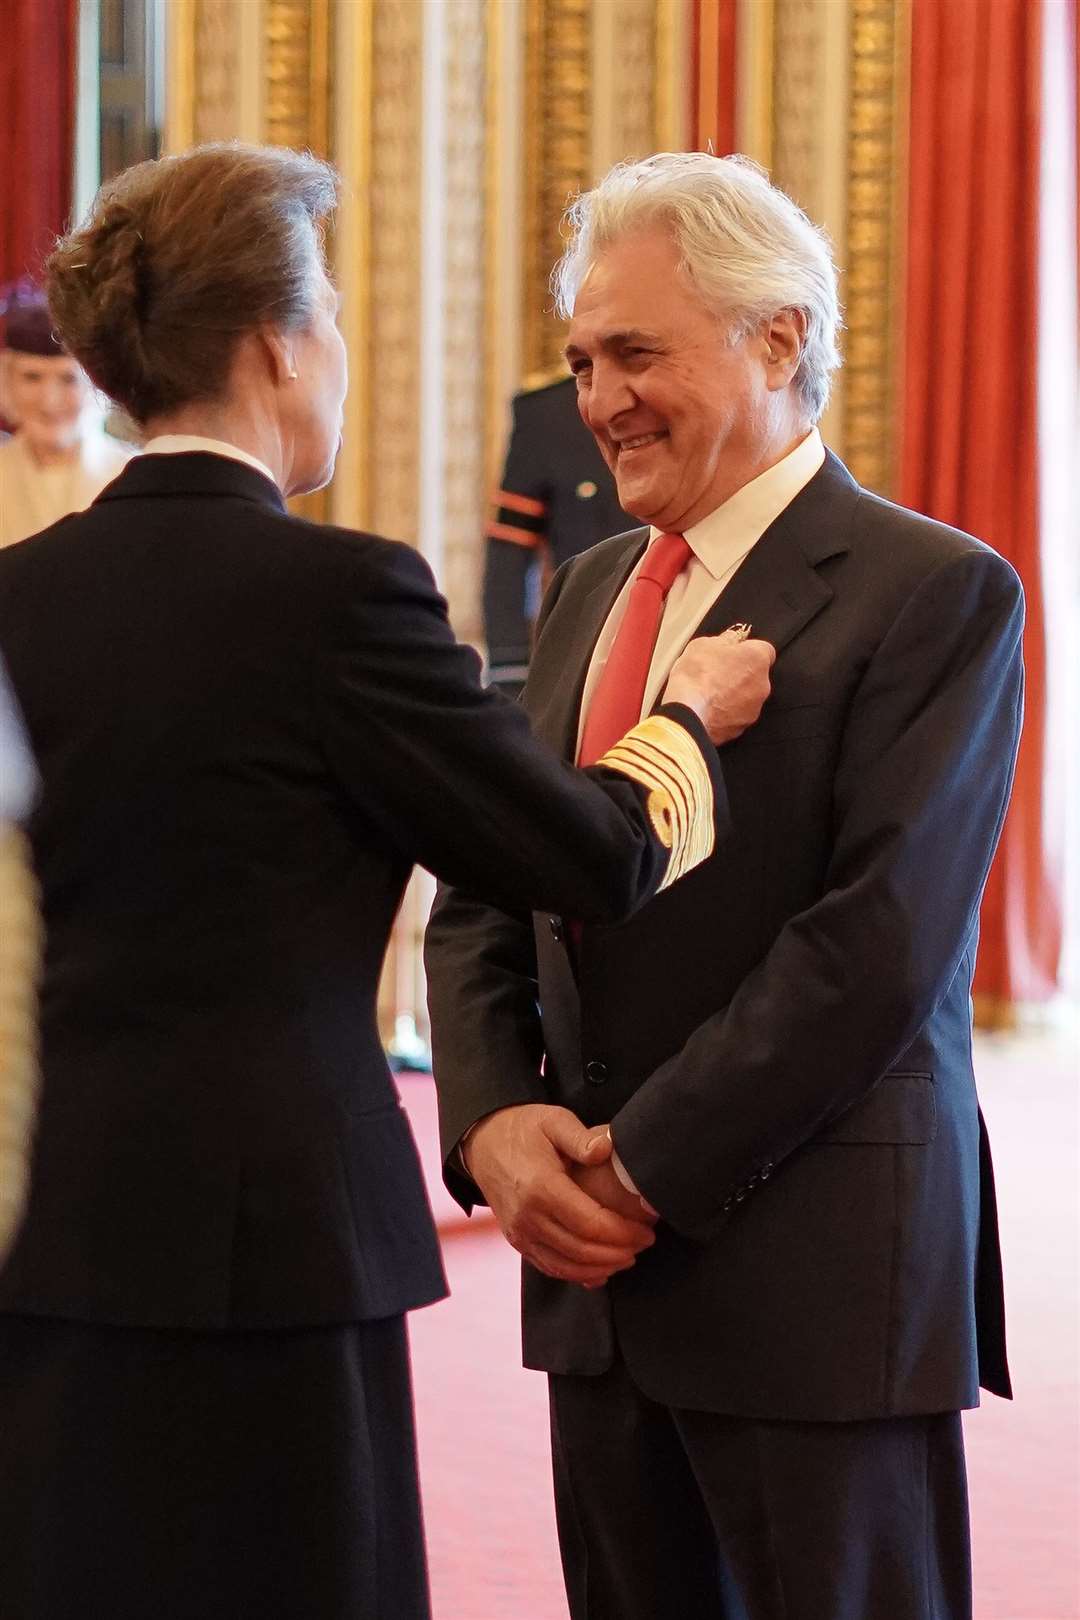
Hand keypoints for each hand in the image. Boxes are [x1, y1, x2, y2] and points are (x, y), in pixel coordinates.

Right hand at [463, 1104, 656, 1285]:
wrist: (483, 1143)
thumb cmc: (524, 1129)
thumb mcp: (553, 1120)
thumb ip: (581, 1136)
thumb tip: (606, 1149)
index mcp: (541, 1187)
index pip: (590, 1224)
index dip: (623, 1233)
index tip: (646, 1231)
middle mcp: (528, 1216)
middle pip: (582, 1250)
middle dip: (619, 1253)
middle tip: (644, 1244)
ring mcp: (520, 1233)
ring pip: (567, 1266)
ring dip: (602, 1268)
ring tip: (628, 1257)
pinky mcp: (517, 1241)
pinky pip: (549, 1268)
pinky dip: (577, 1275)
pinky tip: (600, 1271)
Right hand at [664, 627, 775, 744]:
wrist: (688, 713)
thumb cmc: (696, 676)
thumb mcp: (704, 644)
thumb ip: (724, 640)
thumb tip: (731, 640)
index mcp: (757, 659)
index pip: (764, 650)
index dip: (747, 650)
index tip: (733, 652)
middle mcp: (762, 684)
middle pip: (756, 675)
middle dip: (740, 673)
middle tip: (716, 673)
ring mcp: (754, 708)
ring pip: (747, 697)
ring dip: (733, 694)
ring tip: (709, 693)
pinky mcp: (742, 728)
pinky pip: (736, 715)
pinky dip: (726, 712)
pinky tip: (708, 708)